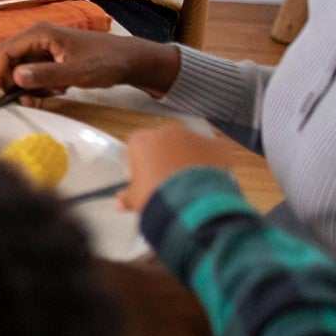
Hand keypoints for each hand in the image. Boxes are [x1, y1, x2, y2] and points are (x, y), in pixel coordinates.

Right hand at [0, 24, 181, 99]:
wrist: (130, 60)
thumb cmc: (106, 62)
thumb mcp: (76, 72)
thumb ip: (45, 75)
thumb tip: (14, 77)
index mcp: (39, 34)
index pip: (4, 52)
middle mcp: (36, 37)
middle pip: (7, 60)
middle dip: (8, 83)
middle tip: (17, 102)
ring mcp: (42, 47)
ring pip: (19, 69)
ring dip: (25, 87)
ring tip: (44, 98)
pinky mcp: (49, 57)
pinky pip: (32, 73)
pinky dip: (37, 86)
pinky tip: (54, 92)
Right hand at [119, 123, 237, 212]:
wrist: (190, 201)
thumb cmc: (156, 196)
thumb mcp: (136, 199)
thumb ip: (127, 198)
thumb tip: (119, 203)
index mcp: (141, 141)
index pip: (138, 147)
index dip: (142, 164)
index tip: (146, 179)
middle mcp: (166, 132)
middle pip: (165, 143)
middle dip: (168, 157)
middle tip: (170, 182)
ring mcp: (193, 136)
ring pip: (190, 146)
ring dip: (191, 159)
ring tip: (194, 184)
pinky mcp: (216, 145)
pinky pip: (215, 151)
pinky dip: (215, 162)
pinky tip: (215, 180)